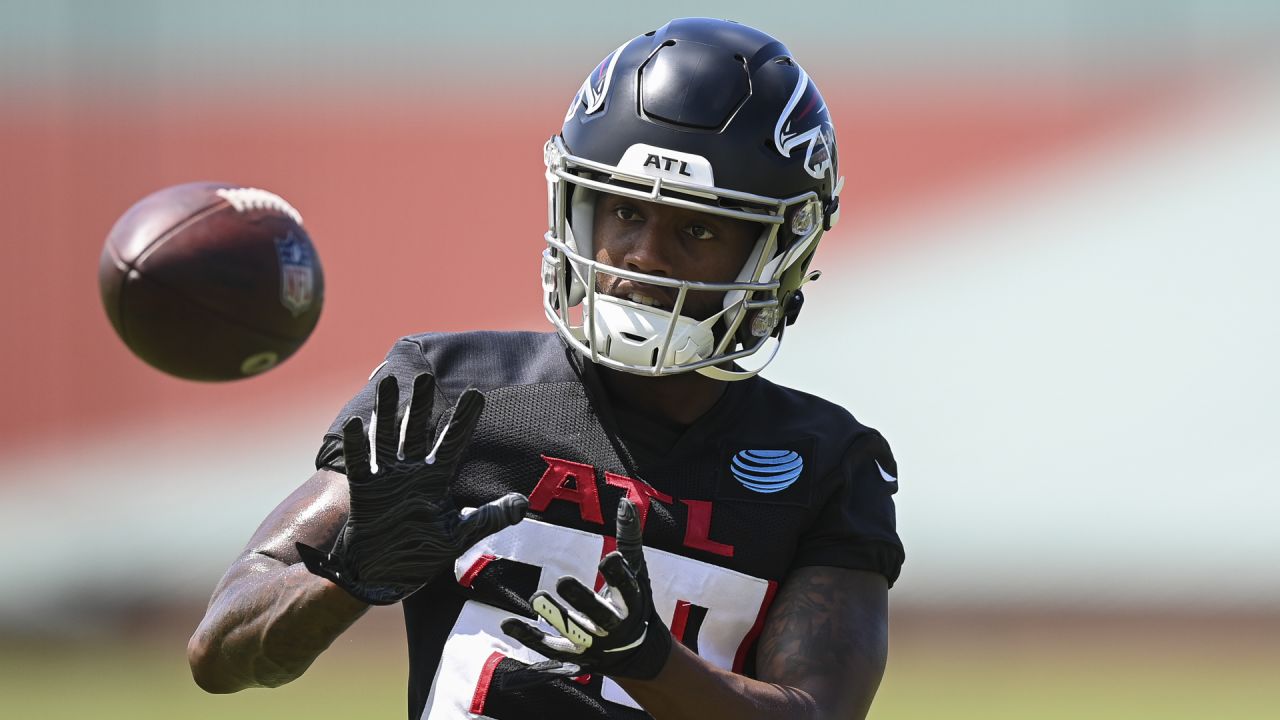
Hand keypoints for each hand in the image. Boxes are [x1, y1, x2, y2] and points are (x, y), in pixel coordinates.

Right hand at [297, 373, 527, 604]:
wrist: (383, 578)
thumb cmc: (420, 556)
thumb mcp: (460, 536)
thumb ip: (490, 517)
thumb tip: (524, 503)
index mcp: (436, 481)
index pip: (453, 443)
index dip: (464, 420)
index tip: (475, 394)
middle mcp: (412, 473)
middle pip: (417, 431)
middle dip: (421, 404)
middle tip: (425, 376)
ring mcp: (387, 479)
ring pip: (387, 437)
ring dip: (388, 411)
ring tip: (389, 383)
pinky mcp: (364, 492)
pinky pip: (361, 464)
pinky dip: (358, 445)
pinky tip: (356, 423)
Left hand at [501, 498, 671, 680]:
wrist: (637, 653)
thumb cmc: (633, 601)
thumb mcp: (637, 570)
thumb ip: (629, 537)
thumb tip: (625, 502)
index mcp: (631, 603)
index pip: (627, 588)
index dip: (618, 574)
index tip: (609, 558)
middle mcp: (614, 627)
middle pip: (599, 616)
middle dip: (582, 600)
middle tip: (563, 581)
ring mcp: (593, 644)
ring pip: (573, 633)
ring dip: (555, 617)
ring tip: (537, 597)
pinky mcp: (573, 655)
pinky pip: (549, 647)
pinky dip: (529, 637)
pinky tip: (507, 624)